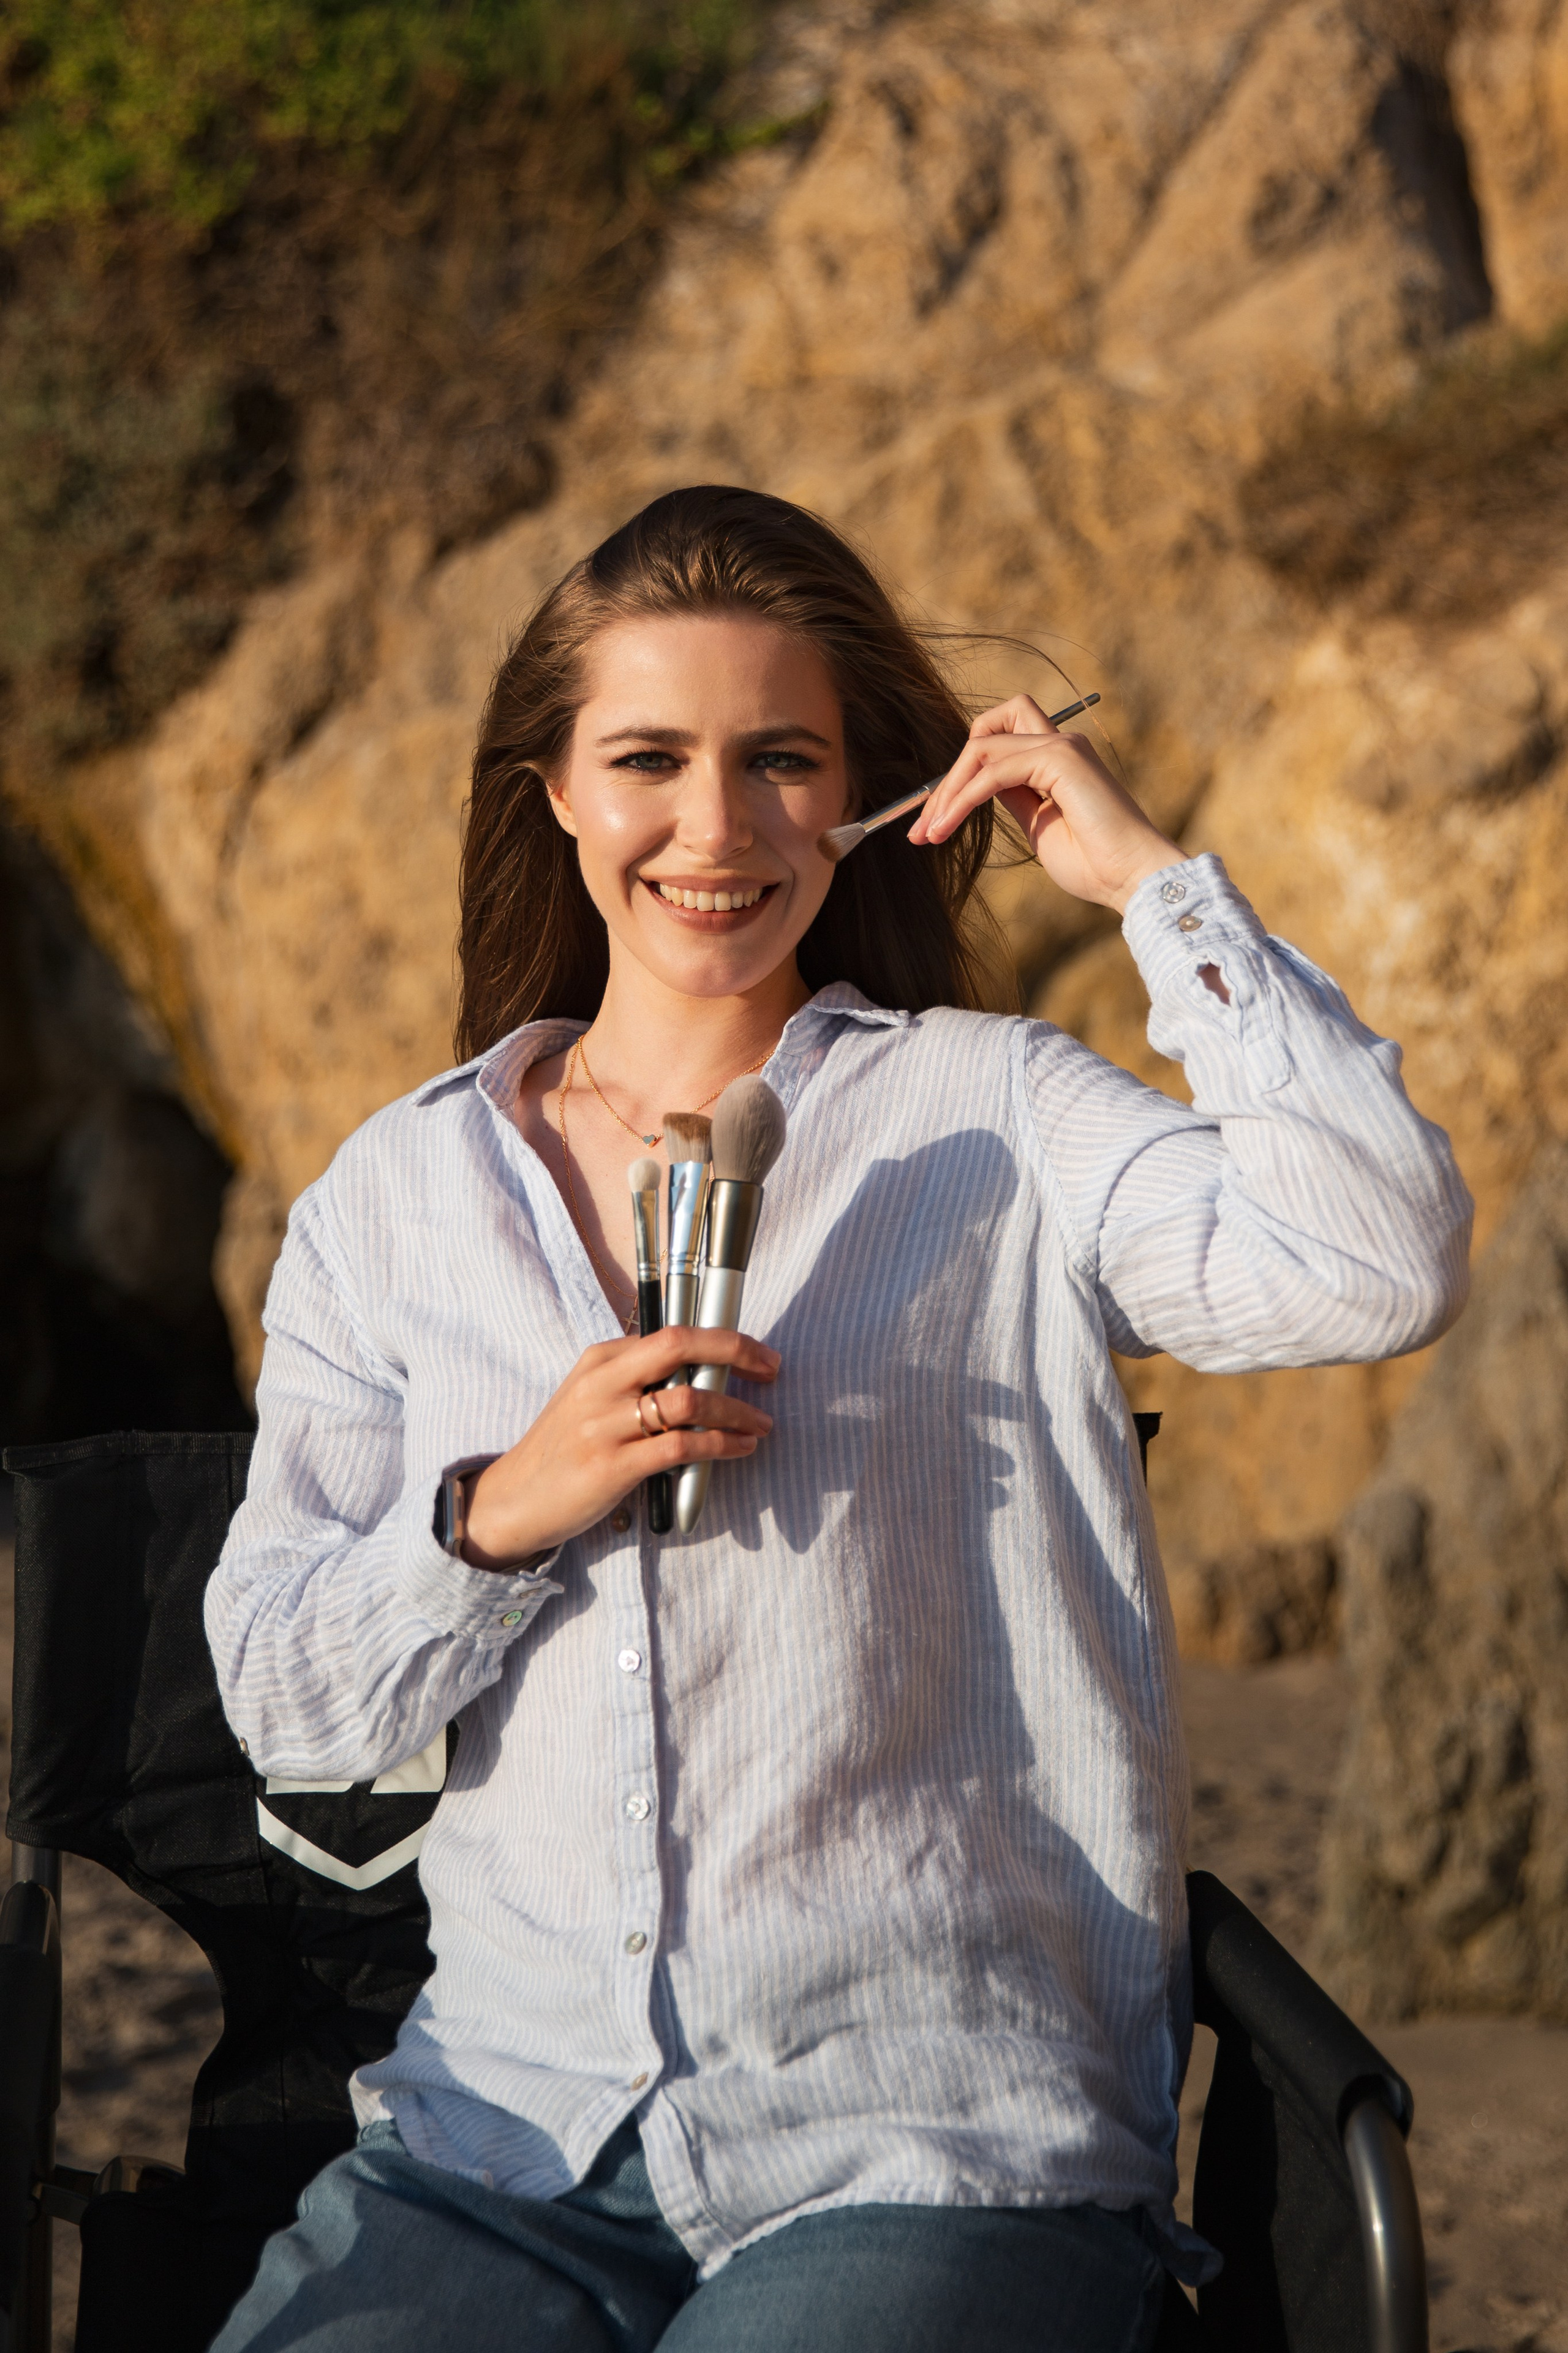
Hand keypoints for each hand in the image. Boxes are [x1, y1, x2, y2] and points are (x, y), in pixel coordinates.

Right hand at [462, 1328, 778, 1567]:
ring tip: (761, 1424)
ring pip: (688, 1401)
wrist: (516, 1499)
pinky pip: (681, 1448)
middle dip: (736, 1352)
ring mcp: (604, 1425)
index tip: (759, 1354)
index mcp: (601, 1359)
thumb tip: (702, 1368)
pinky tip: (739, 1449)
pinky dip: (721, 1446)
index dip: (725, 1338)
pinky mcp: (611, 1467)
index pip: (673, 1333)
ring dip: (736, 1411)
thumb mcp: (593, 1398)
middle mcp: (602, 1384)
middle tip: (771, 1370)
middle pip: (680, 1347)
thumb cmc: (565, 1448)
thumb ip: (638, 1380)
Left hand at [907, 694, 1183, 912]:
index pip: (994, 743)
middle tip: (920, 827)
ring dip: (947, 792)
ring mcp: (1061, 747)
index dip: (956, 778)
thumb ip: (1014, 800)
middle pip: (983, 732)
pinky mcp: (1060, 759)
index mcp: (1056, 759)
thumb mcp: (1038, 828)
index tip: (929, 824)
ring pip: (982, 747)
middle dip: (945, 780)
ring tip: (929, 833)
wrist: (1133, 879)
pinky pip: (993, 771)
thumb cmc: (1095, 866)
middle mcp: (1059, 743)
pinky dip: (963, 799)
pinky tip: (947, 827)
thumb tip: (978, 791)